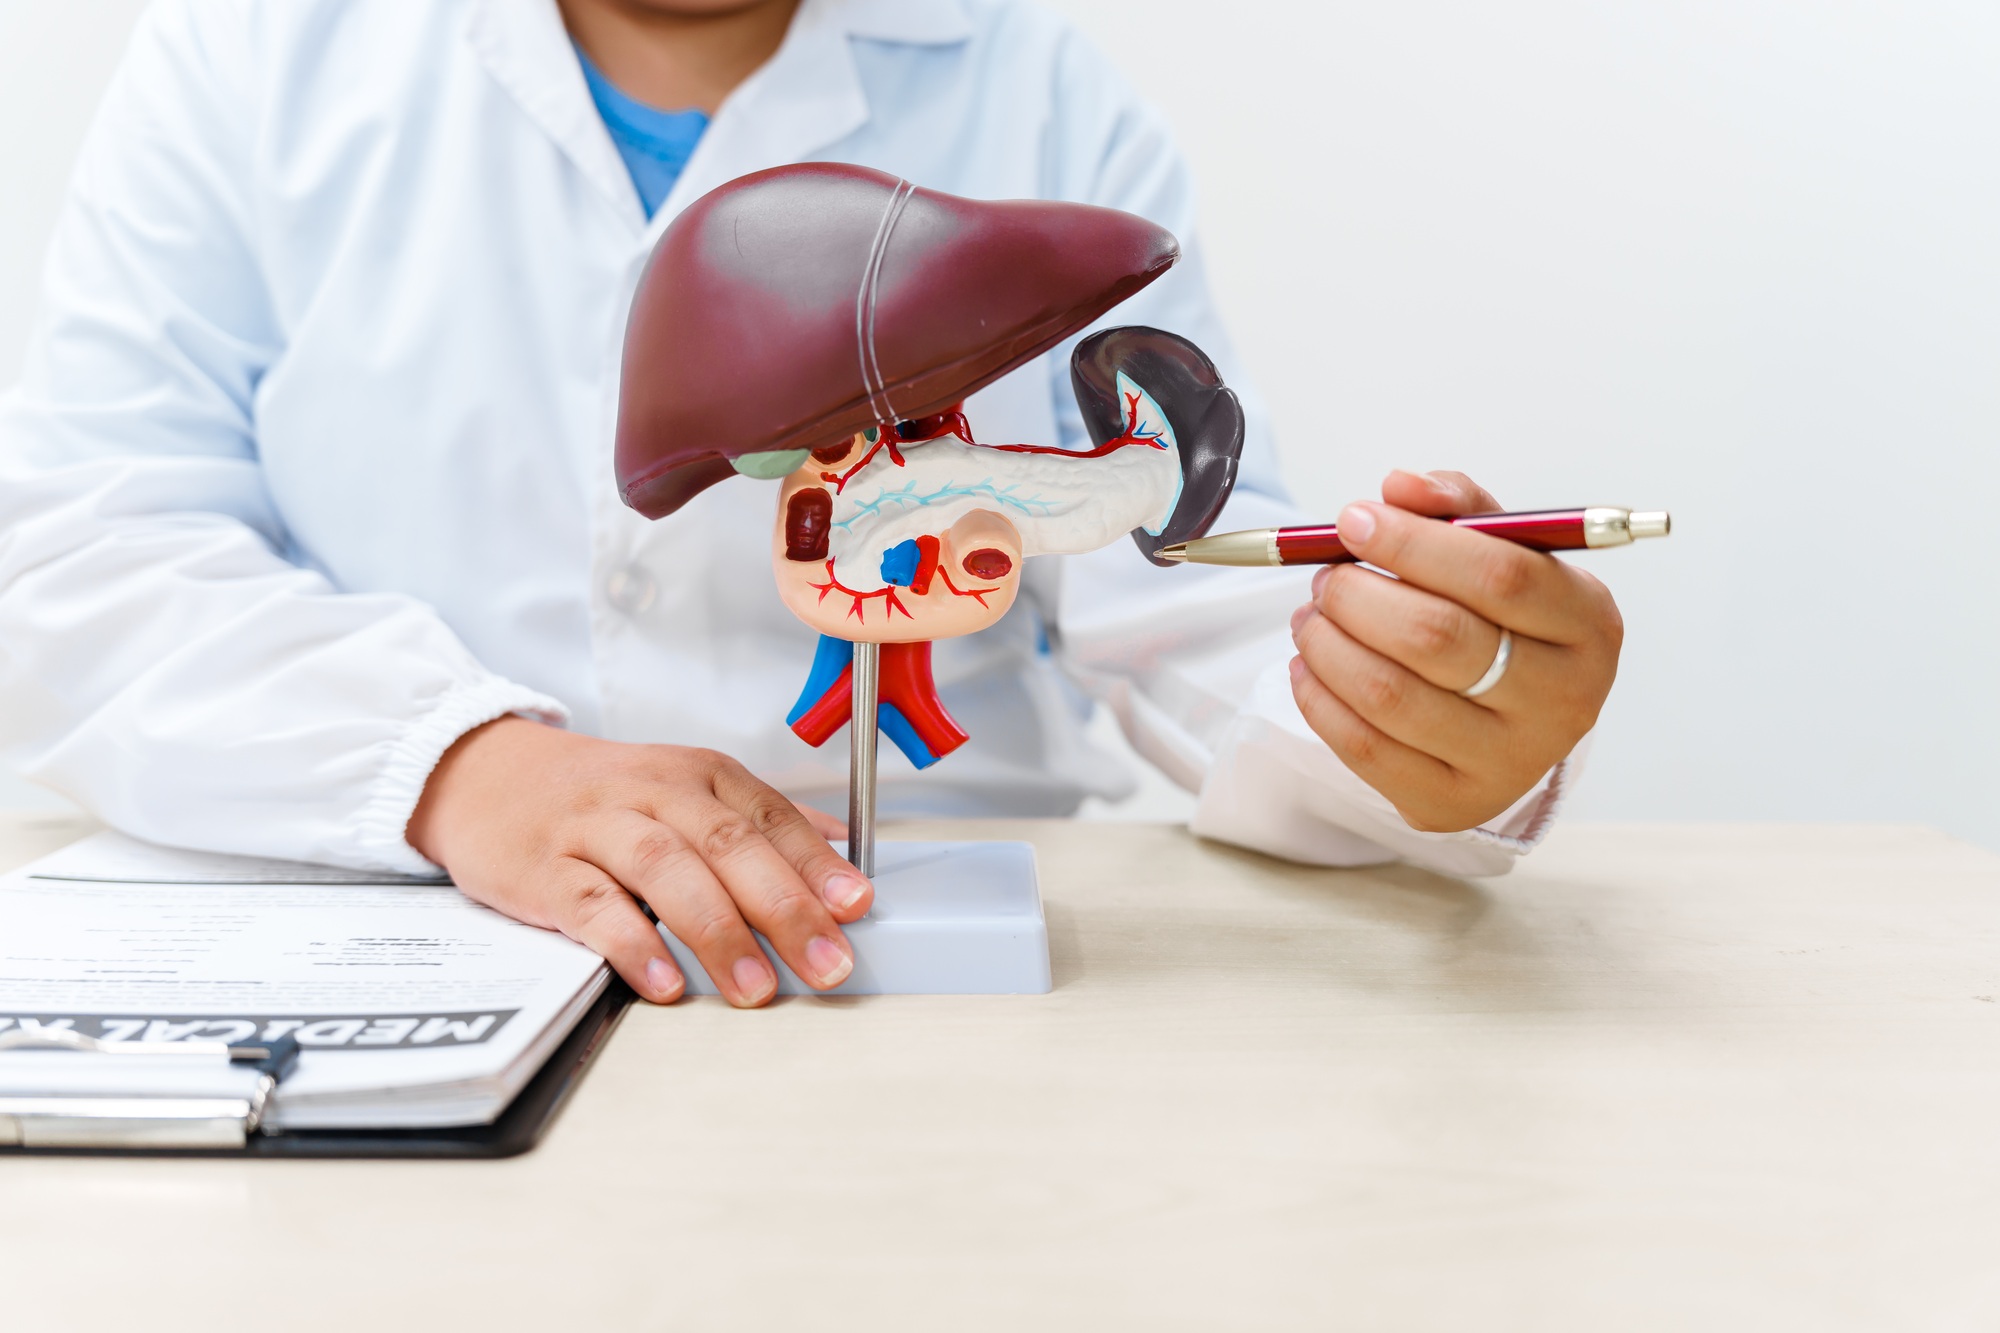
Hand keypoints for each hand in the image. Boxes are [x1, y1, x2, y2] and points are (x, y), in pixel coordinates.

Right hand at [406, 718, 872, 1006]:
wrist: (484, 774)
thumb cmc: (599, 794)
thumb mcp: (684, 788)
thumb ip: (761, 822)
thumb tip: (843, 855)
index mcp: (697, 775)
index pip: (769, 817)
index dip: (817, 863)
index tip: (856, 906)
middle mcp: (653, 792)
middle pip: (729, 845)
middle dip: (785, 907)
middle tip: (826, 962)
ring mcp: (596, 828)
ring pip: (666, 869)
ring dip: (718, 930)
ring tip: (754, 986)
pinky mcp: (544, 869)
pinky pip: (592, 906)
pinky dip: (633, 944)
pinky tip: (665, 981)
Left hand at [1288, 469, 1622, 831]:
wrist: (1513, 719)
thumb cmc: (1503, 618)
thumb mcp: (1502, 551)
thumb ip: (1455, 507)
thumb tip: (1397, 488)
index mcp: (1589, 625)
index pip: (1500, 576)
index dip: (1414, 543)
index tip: (1353, 518)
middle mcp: (1562, 701)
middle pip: (1438, 638)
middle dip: (1359, 595)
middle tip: (1325, 577)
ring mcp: (1509, 762)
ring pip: (1390, 694)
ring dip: (1327, 643)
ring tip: (1311, 616)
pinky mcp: (1451, 803)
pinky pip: (1363, 748)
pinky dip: (1318, 697)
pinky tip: (1308, 665)